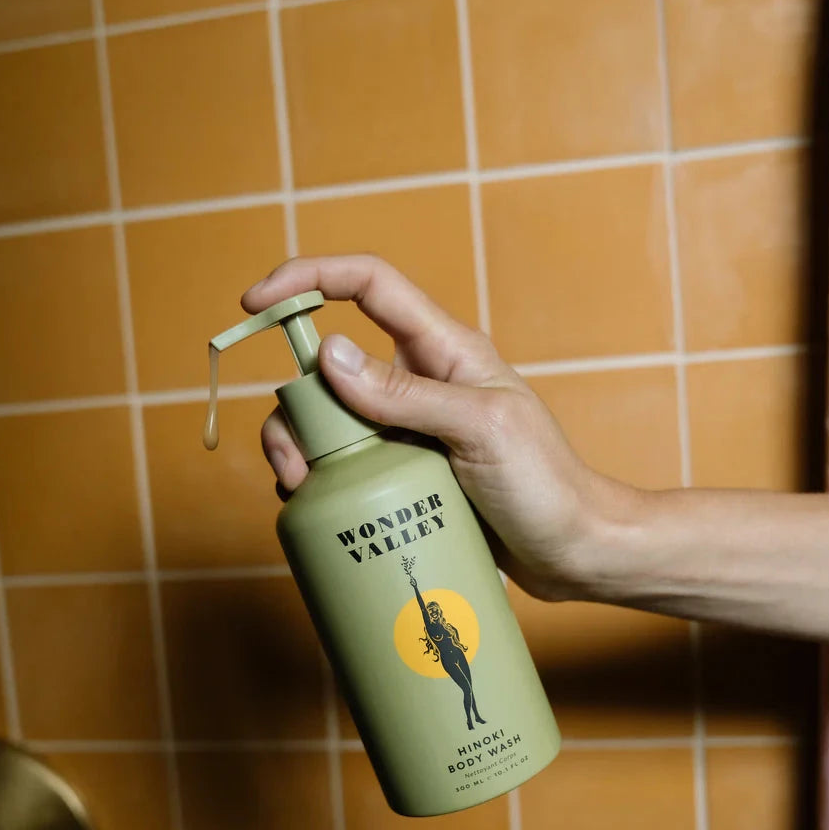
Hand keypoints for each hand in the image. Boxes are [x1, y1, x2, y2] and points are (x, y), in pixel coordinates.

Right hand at [243, 255, 637, 600]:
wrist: (572, 552)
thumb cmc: (545, 485)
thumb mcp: (480, 430)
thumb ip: (406, 394)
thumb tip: (327, 354)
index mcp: (443, 349)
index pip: (369, 285)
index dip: (309, 277)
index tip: (256, 302)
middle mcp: (418, 381)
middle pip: (329, 366)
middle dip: (293, 404)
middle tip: (291, 460)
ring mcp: (407, 429)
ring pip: (327, 419)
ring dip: (299, 448)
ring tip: (303, 492)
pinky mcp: (402, 473)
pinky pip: (344, 463)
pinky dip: (319, 480)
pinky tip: (319, 508)